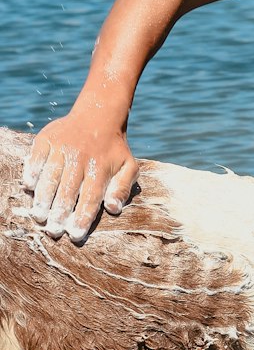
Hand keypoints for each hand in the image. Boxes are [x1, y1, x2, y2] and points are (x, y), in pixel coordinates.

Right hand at [22, 113, 140, 242]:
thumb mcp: (128, 166)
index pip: (91, 196)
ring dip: (43, 198)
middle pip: (68, 190)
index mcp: (101, 167)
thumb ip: (123, 188)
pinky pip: (36, 157)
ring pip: (50, 176)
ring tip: (39, 216)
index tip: (75, 234)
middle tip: (53, 231)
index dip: (83, 217)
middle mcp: (81, 157)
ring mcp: (63, 147)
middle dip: (59, 213)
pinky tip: (30, 187)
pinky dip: (32, 171)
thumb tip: (113, 208)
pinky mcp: (47, 139)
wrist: (99, 114)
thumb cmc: (113, 148)